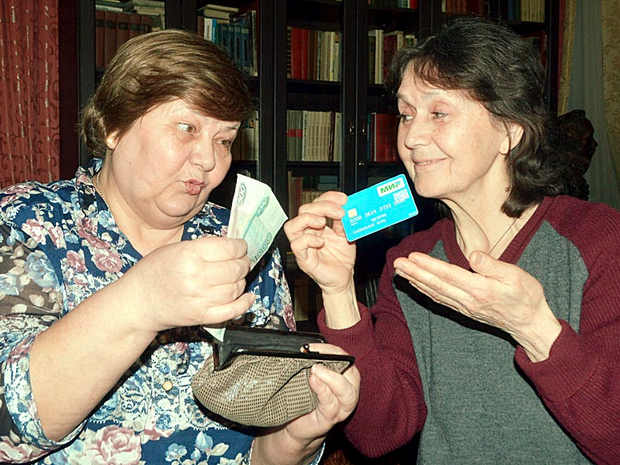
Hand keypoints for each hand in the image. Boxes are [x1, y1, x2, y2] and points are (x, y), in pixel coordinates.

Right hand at [120, 236, 253, 332]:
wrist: (138, 302)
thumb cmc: (154, 272)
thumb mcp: (175, 248)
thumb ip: (204, 247)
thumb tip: (232, 247)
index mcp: (189, 255)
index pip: (229, 248)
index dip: (240, 246)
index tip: (241, 246)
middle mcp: (196, 277)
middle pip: (236, 268)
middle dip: (243, 263)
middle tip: (241, 261)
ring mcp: (199, 299)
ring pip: (236, 288)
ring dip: (242, 281)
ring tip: (236, 276)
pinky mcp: (201, 316)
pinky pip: (231, 311)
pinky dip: (244, 304)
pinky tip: (248, 297)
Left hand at [253, 344, 359, 464]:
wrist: (295, 425)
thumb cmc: (304, 397)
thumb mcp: (309, 376)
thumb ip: (312, 364)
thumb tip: (304, 348)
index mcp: (345, 378)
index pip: (346, 359)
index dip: (332, 350)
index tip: (312, 346)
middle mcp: (348, 392)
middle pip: (352, 373)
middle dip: (336, 360)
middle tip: (317, 357)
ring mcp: (340, 408)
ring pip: (346, 392)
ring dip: (331, 378)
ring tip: (315, 370)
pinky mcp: (329, 419)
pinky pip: (330, 405)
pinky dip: (322, 391)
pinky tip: (313, 382)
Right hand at [284, 191, 355, 295]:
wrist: (344, 279)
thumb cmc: (342, 258)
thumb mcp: (346, 236)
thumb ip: (344, 223)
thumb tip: (345, 209)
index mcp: (317, 224)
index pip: (316, 204)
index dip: (328, 198)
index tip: (343, 199)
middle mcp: (308, 232)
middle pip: (303, 210)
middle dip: (321, 207)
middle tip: (339, 212)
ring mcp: (303, 245)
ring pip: (291, 226)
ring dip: (307, 219)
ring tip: (323, 222)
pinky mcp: (303, 259)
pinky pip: (296, 245)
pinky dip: (308, 240)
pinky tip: (321, 241)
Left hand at [393, 250, 561, 360]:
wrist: (530, 323)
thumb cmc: (526, 296)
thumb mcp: (517, 277)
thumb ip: (493, 266)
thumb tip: (473, 256)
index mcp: (480, 290)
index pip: (449, 275)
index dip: (429, 266)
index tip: (413, 257)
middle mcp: (468, 300)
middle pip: (436, 285)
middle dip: (415, 273)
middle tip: (397, 263)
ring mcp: (464, 307)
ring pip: (435, 292)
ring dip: (416, 281)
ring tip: (400, 271)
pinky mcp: (464, 310)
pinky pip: (440, 299)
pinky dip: (425, 291)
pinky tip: (416, 284)